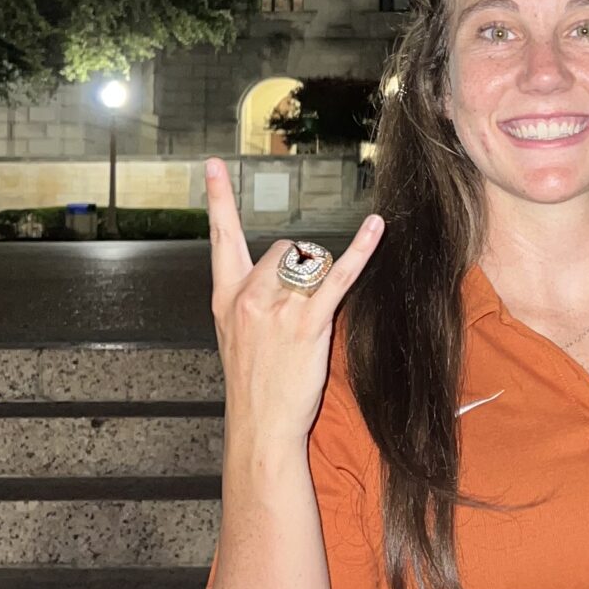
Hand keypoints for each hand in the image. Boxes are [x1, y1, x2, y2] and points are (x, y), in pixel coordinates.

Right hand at [203, 158, 384, 449]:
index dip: (217, 199)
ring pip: (313, 262)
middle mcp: (248, 295)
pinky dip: (362, 249)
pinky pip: (340, 276)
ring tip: (314, 319)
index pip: (220, 237)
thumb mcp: (235, 335)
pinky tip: (376, 227)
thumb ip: (250, 299)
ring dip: (324, 280)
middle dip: (303, 265)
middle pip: (286, 247)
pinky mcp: (309, 322)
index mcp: (226, 296)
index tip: (213, 165)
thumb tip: (282, 272)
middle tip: (304, 305)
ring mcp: (278, 308)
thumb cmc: (253, 383)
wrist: (260, 424)